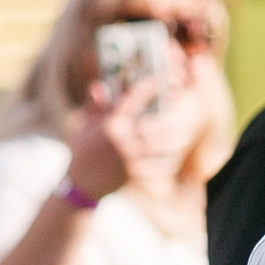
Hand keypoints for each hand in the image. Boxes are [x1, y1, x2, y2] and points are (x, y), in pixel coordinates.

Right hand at [64, 76, 205, 200]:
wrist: (80, 184)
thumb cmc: (83, 151)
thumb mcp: (84, 126)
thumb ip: (94, 106)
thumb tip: (98, 86)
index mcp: (110, 125)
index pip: (131, 101)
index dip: (146, 89)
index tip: (158, 81)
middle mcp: (121, 140)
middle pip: (153, 125)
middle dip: (170, 116)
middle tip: (181, 110)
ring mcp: (128, 158)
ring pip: (160, 146)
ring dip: (175, 139)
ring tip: (185, 133)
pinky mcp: (134, 174)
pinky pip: (158, 167)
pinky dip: (169, 161)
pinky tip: (175, 156)